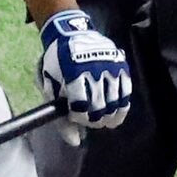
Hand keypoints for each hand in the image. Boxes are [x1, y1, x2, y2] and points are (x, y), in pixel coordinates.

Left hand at [39, 10, 132, 142]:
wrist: (71, 33)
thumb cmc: (57, 64)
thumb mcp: (50, 88)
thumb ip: (61, 117)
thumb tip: (75, 142)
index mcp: (73, 74)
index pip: (81, 108)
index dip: (79, 118)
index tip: (76, 116)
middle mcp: (94, 70)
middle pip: (100, 107)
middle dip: (95, 119)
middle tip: (90, 120)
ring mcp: (110, 67)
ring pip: (116, 102)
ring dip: (110, 116)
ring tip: (104, 119)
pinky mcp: (121, 65)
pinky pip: (126, 92)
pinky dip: (122, 106)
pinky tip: (116, 113)